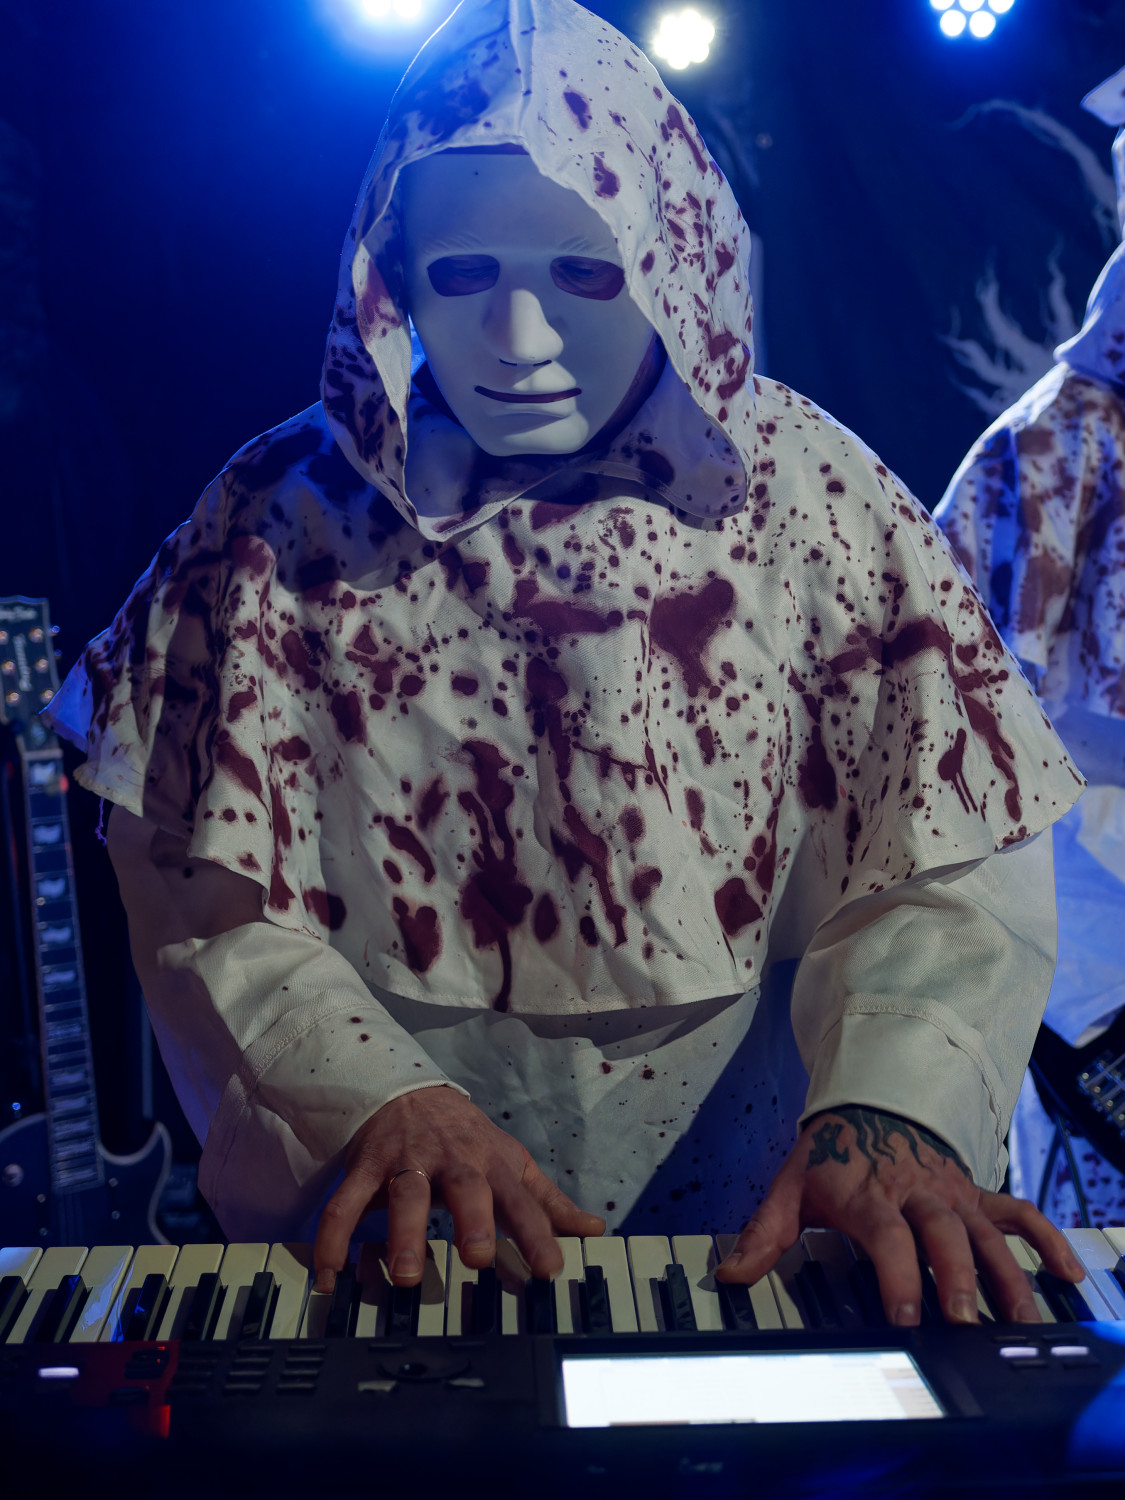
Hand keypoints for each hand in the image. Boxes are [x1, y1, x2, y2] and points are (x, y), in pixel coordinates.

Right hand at [313, 1086, 604, 1291]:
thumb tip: (595, 1230)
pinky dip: (334, 1238)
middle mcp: (452, 1162)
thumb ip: (548, 1202)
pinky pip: (346, 1202)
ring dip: (403, 1232)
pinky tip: (330, 1275)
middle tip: (475, 1257)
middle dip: (471, 1220)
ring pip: (405, 1194)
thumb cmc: (468, 1140)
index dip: (538, 1233)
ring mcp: (406, 1162)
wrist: (408, 1092)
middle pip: (465, 1187)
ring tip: (403, 1275)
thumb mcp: (511, 1164)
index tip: (550, 1269)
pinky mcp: (366, 1166)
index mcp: (492, 1165)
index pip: (522, 1201)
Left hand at [715, 1105, 1085, 1324]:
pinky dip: (1047, 1240)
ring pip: (986, 1232)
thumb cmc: (831, 1155)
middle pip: (943, 1233)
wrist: (868, 1102)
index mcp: (869, 1194)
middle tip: (966, 1321)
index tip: (907, 1314)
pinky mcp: (976, 1194)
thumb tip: (729, 1275)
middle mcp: (916, 1193)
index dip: (898, 1274)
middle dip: (957, 1277)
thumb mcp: (790, 1187)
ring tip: (1020, 1319)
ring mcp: (951, 1193)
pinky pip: (1018, 1214)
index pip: (887, 1236)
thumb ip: (764, 1234)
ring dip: (1005, 1273)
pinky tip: (1068, 1275)